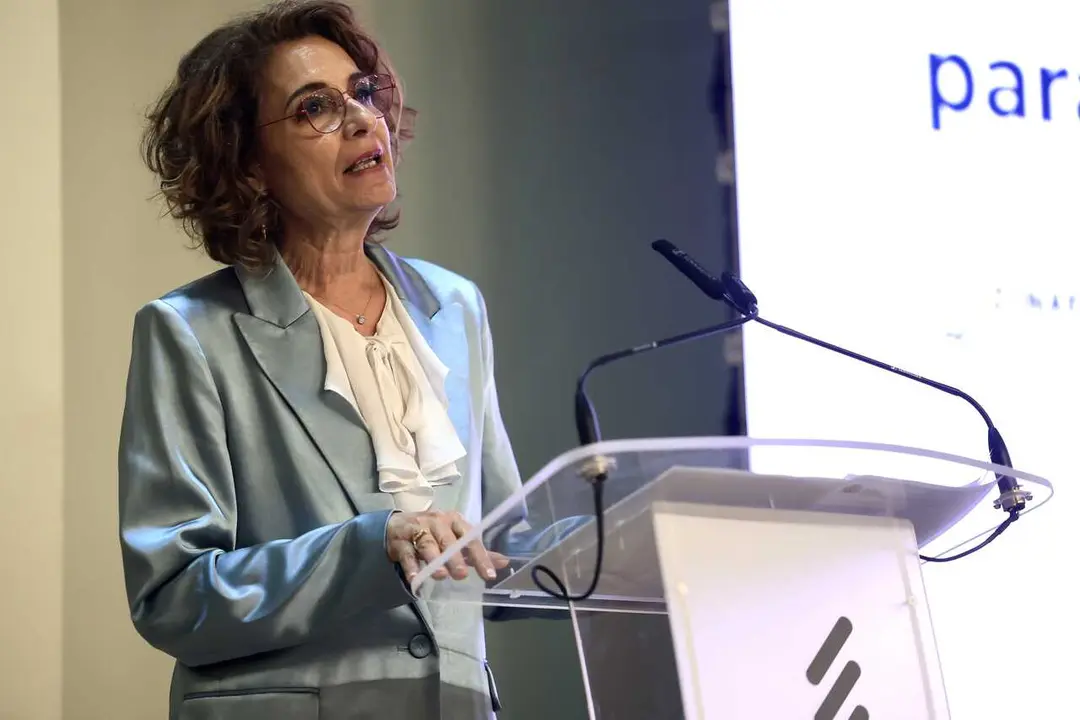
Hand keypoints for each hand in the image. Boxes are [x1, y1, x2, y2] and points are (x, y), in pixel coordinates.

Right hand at [386, 510, 509, 582]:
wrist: (396, 526)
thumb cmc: (433, 534)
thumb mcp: (455, 540)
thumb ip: (476, 553)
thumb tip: (504, 562)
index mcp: (454, 521)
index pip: (470, 538)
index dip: (481, 556)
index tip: (490, 575)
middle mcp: (437, 522)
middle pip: (447, 540)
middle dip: (455, 557)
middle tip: (462, 575)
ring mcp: (417, 529)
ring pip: (426, 544)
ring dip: (434, 559)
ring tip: (440, 575)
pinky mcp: (400, 541)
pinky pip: (406, 554)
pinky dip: (410, 567)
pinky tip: (415, 579)